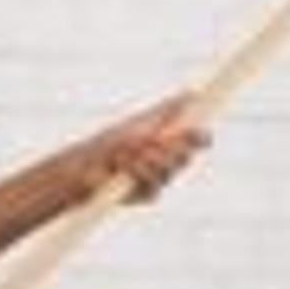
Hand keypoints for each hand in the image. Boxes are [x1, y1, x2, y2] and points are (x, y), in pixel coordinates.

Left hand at [79, 93, 209, 203]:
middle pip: (185, 158)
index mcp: (172, 142)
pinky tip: (127, 166)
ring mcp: (159, 180)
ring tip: (137, 153)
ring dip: (153, 160)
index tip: (198, 131)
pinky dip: (139, 175)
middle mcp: (169, 162)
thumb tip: (191, 93)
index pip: (197, 141)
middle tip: (165, 141)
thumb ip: (167, 110)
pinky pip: (154, 188)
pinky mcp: (146, 195)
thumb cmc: (114, 140)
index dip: (201, 138)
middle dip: (176, 149)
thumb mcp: (142, 121)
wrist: (87, 165)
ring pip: (169, 172)